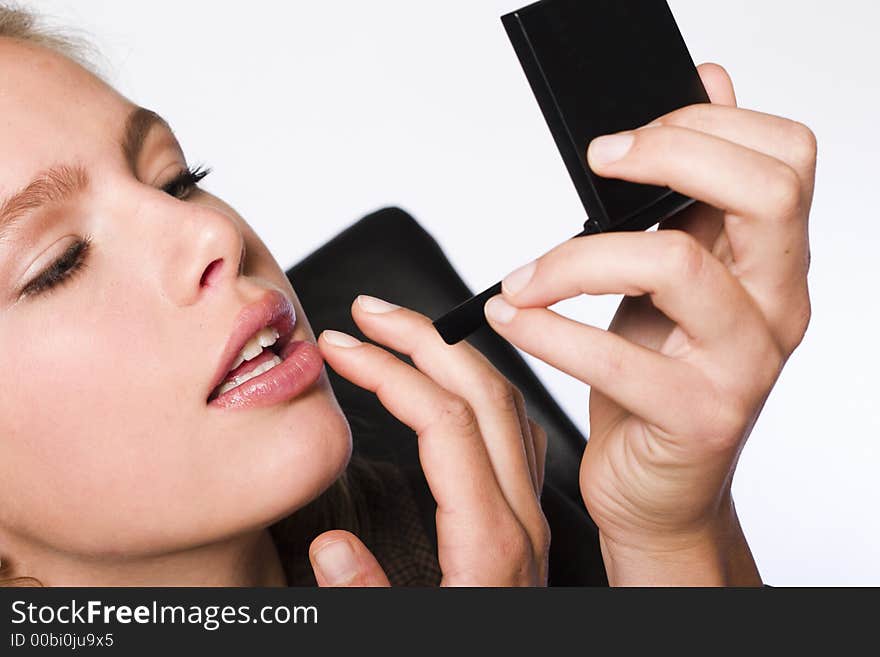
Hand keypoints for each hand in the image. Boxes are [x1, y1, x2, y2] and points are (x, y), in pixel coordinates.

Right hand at [307, 295, 549, 585]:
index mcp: (490, 544)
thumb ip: (366, 596)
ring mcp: (529, 518)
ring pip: (506, 406)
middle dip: (424, 338)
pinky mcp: (526, 526)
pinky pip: (515, 435)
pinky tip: (452, 386)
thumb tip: (331, 544)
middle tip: (369, 311)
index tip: (338, 345)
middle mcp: (521, 520)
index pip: (444, 422)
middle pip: (482, 393)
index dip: (387, 371)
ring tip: (403, 333)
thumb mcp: (402, 636)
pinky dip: (480, 391)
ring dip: (453, 356)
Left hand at [483, 64, 814, 584]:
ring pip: (676, 265)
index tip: (624, 140)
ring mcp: (744, 365)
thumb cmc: (659, 381)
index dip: (707, 127)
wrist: (659, 488)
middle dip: (670, 156)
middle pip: (766, 193)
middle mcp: (776, 308)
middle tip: (597, 162)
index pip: (786, 160)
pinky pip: (617, 359)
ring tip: (522, 279)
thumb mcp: (673, 282)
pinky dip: (547, 331)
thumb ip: (691, 199)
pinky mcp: (698, 418)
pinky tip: (511, 319)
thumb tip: (708, 89)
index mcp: (770, 264)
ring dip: (575, 260)